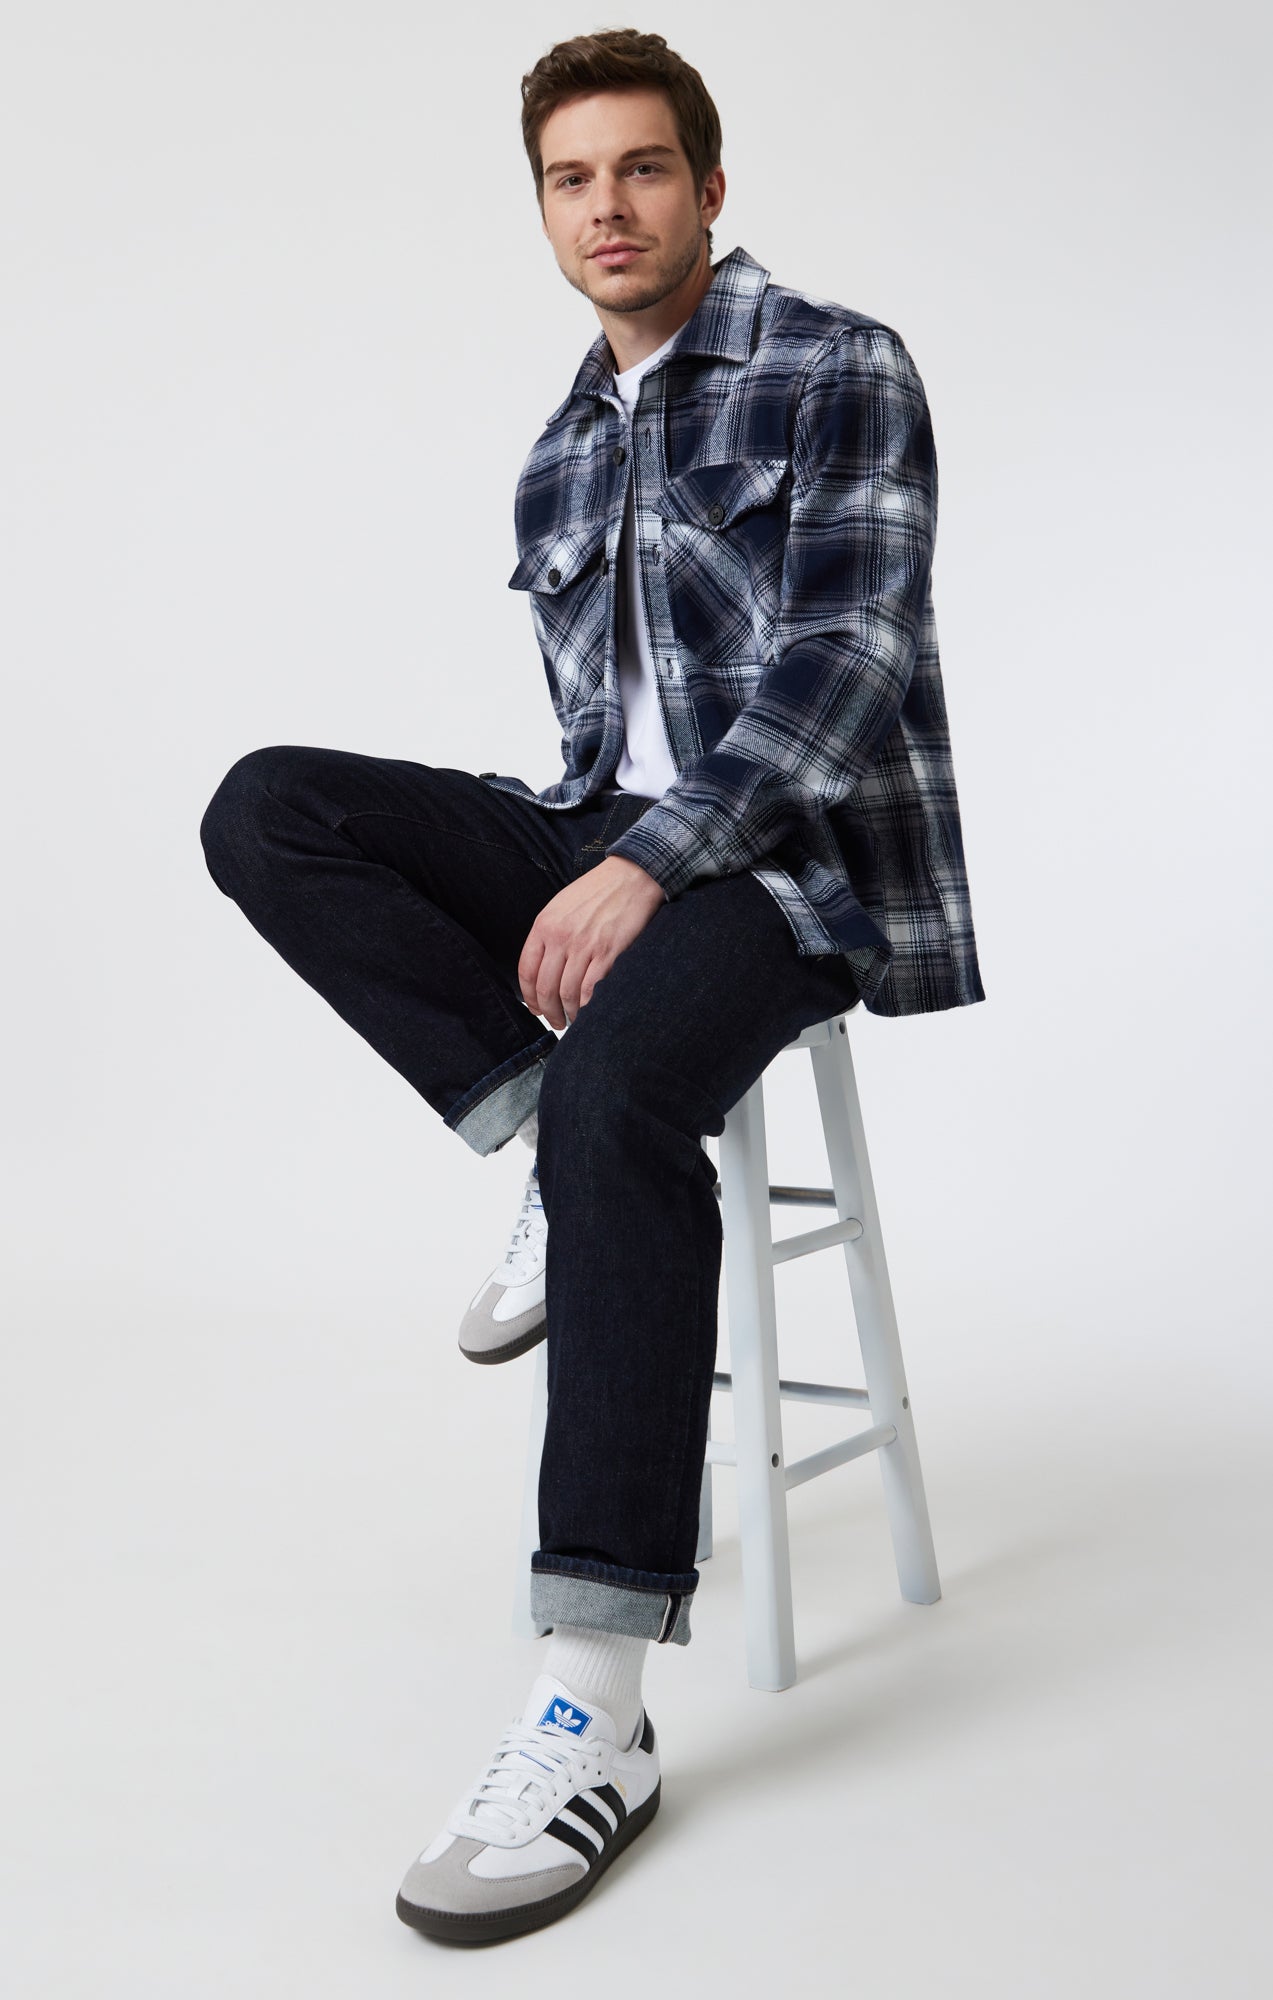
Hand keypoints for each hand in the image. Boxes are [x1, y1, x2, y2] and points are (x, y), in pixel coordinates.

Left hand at [519, 855, 665, 1029]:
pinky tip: (590, 1011)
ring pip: (567, 993)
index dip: (529, 996)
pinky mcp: (608, 952)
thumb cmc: (598, 891)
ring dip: (569, 1013)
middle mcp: (560, 937)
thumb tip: (544, 968)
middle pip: (545, 988)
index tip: (535, 1008)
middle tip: (556, 1021)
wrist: (632, 875)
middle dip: (548, 1012)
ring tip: (573, 1019)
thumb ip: (549, 934)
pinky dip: (588, 1007)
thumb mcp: (562, 905)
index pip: (526, 971)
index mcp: (544, 925)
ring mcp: (584, 946)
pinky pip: (591, 990)